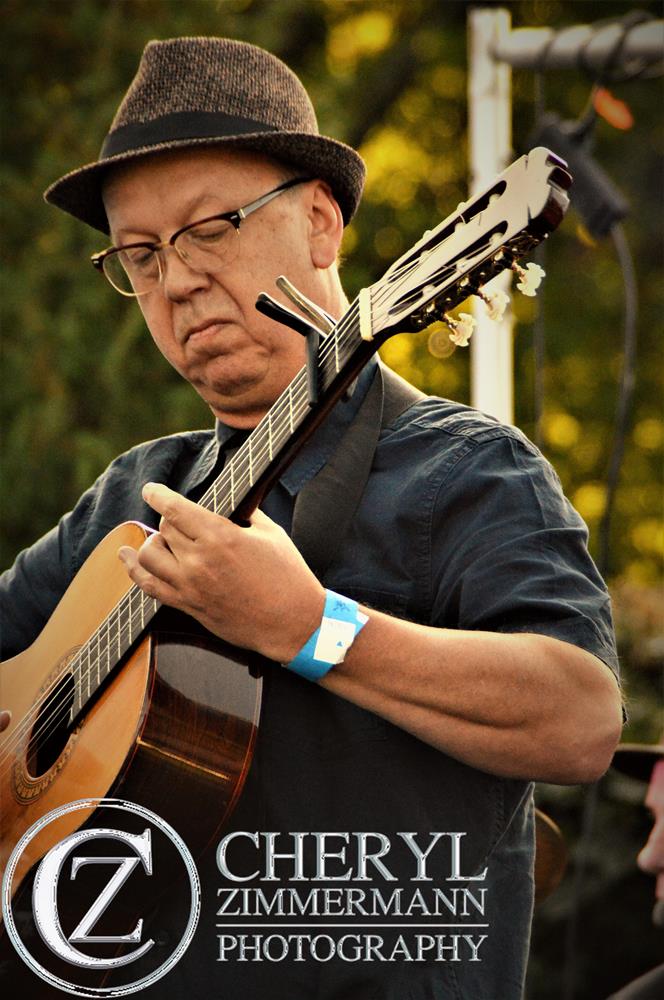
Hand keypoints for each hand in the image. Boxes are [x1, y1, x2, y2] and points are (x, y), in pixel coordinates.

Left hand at [117, 483, 325, 662]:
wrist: (292, 622)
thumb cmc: (288, 576)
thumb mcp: (271, 533)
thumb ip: (246, 513)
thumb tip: (233, 500)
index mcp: (221, 537)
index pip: (174, 509)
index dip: (158, 494)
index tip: (151, 489)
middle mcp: (200, 560)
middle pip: (164, 529)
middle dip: (170, 520)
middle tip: (183, 521)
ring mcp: (191, 585)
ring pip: (148, 555)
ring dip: (153, 543)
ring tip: (165, 541)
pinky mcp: (188, 606)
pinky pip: (149, 586)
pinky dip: (134, 571)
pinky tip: (128, 559)